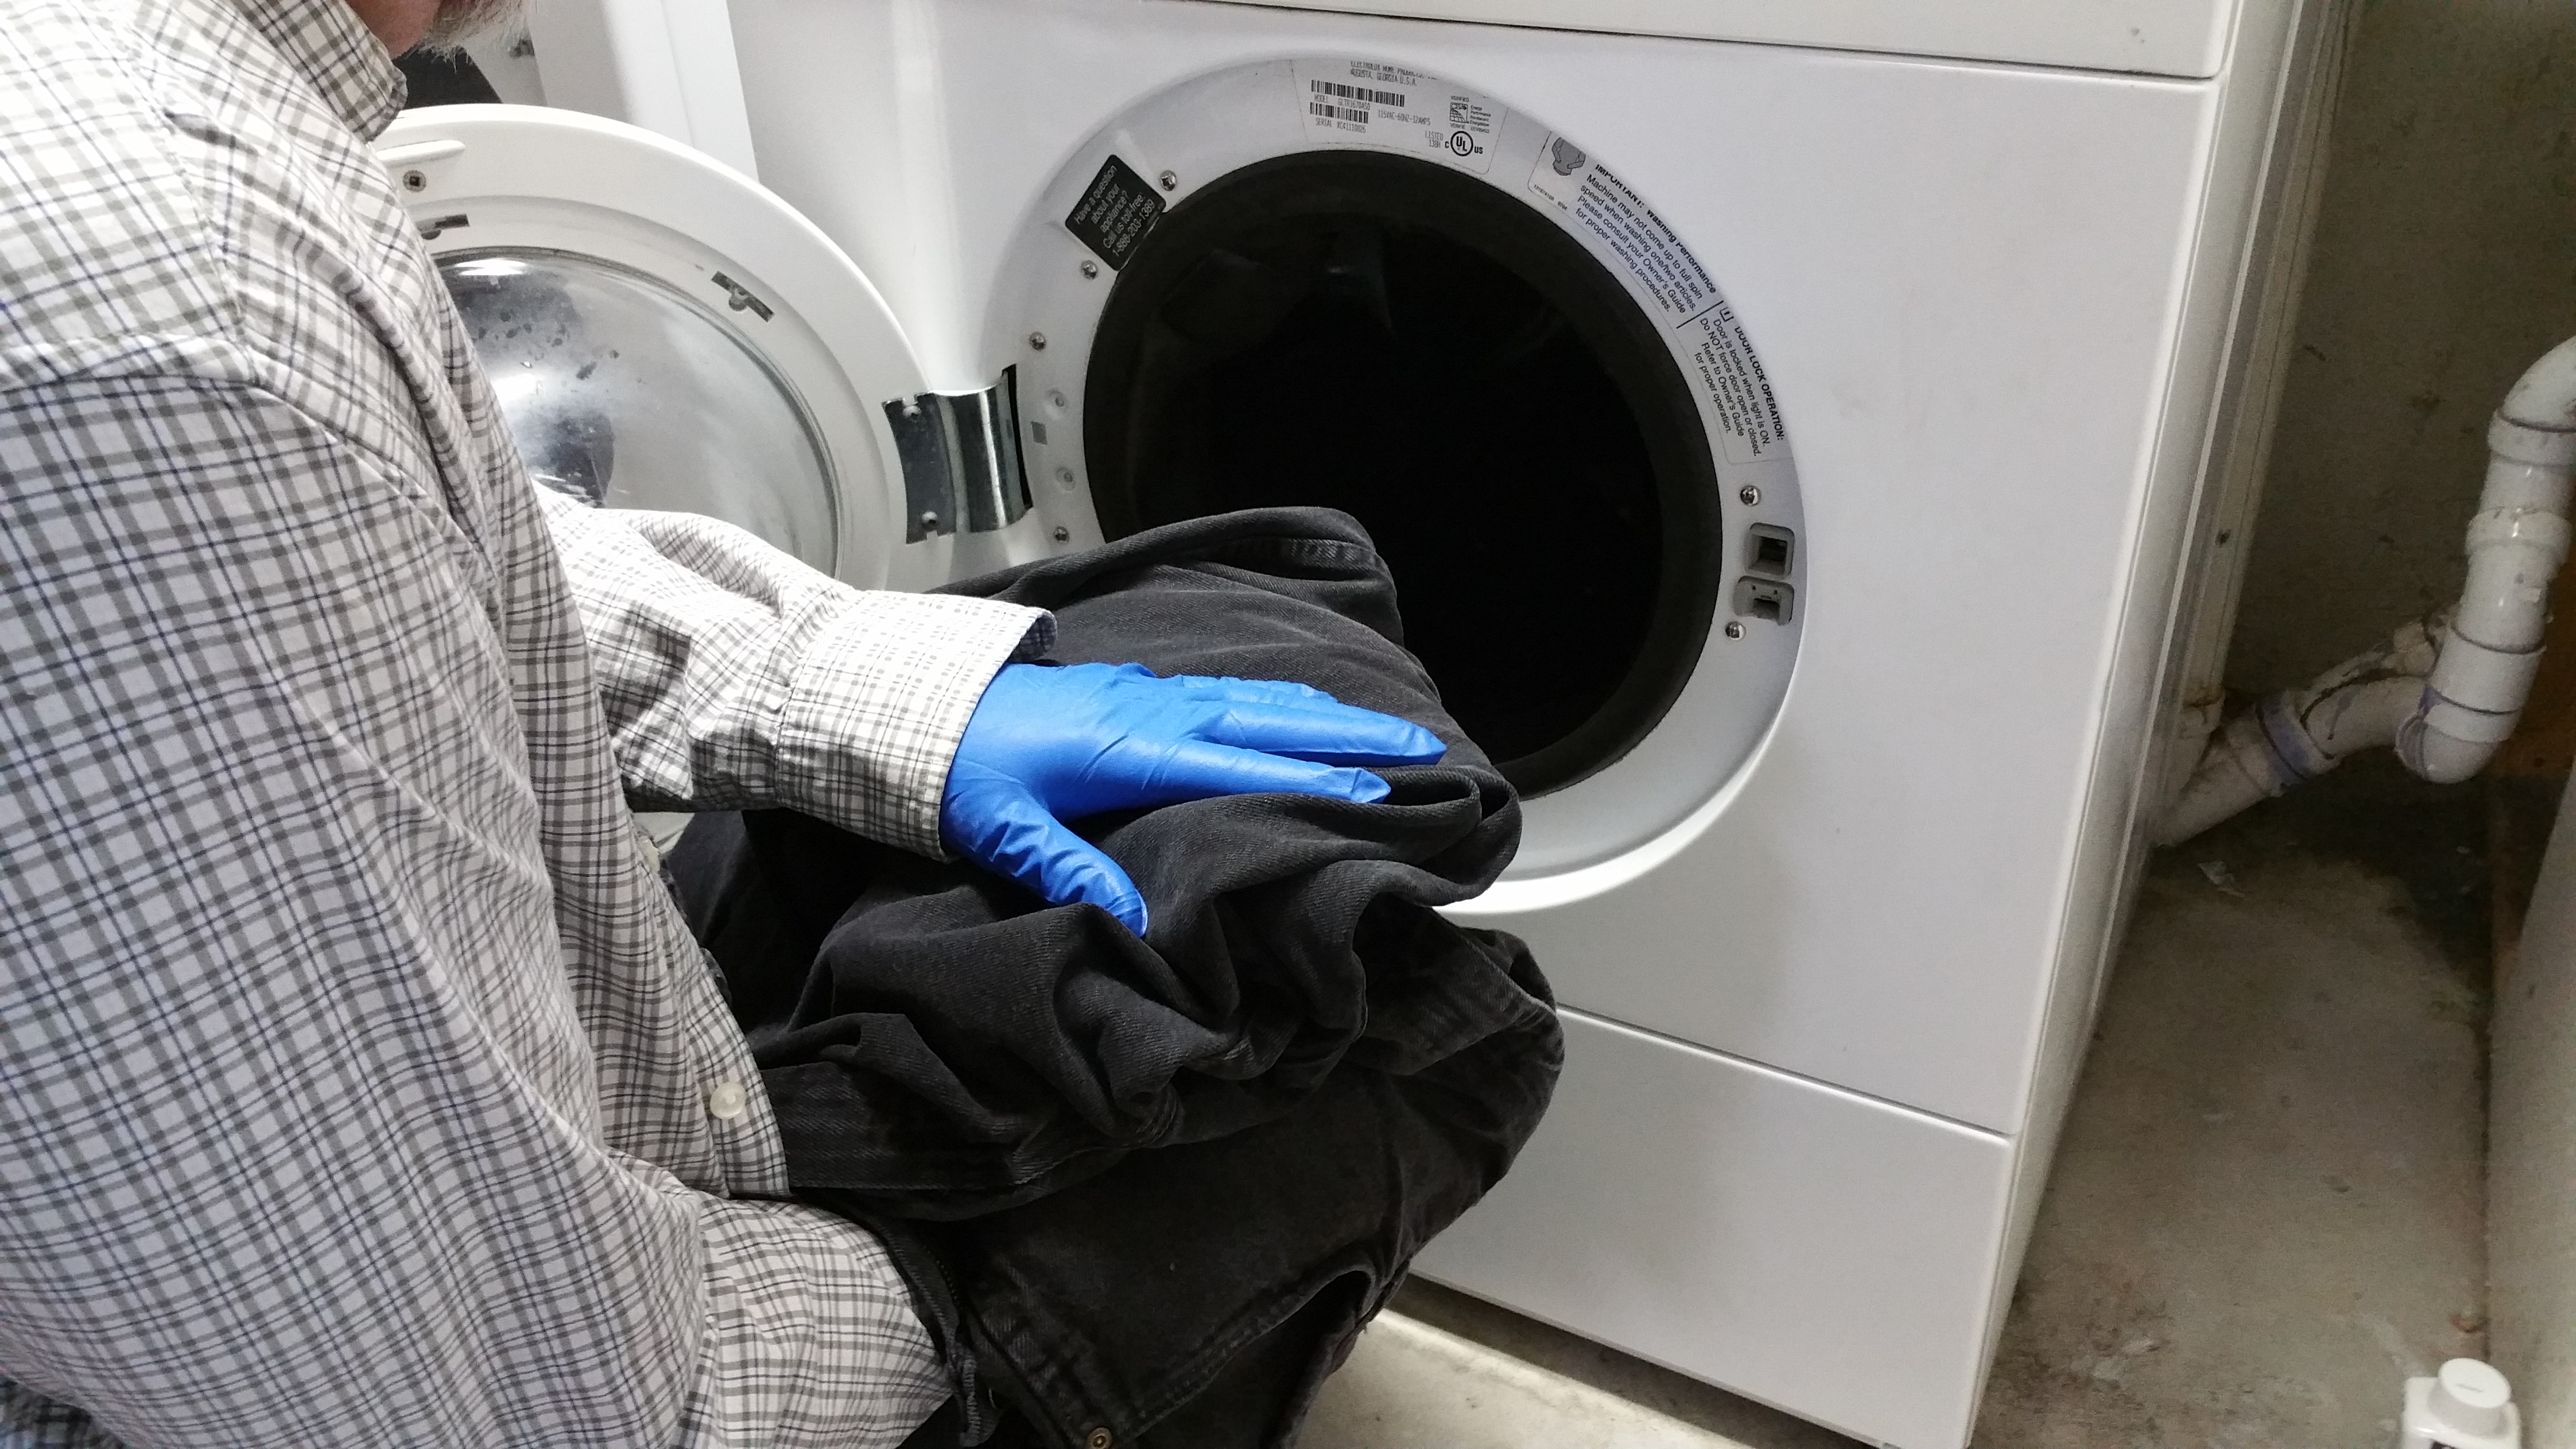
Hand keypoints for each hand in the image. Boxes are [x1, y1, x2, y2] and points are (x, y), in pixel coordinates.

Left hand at [939, 663, 1446, 933]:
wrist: (920, 706)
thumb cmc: (961, 773)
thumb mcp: (1004, 831)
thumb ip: (1069, 869)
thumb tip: (1136, 920)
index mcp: (1129, 749)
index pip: (1238, 767)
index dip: (1307, 780)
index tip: (1373, 793)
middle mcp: (1154, 712)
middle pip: (1270, 721)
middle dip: (1350, 736)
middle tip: (1424, 748)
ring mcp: (1150, 695)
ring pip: (1257, 701)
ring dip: (1326, 715)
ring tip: (1390, 731)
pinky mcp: (1139, 692)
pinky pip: (1230, 693)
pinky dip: (1281, 700)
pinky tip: (1303, 709)